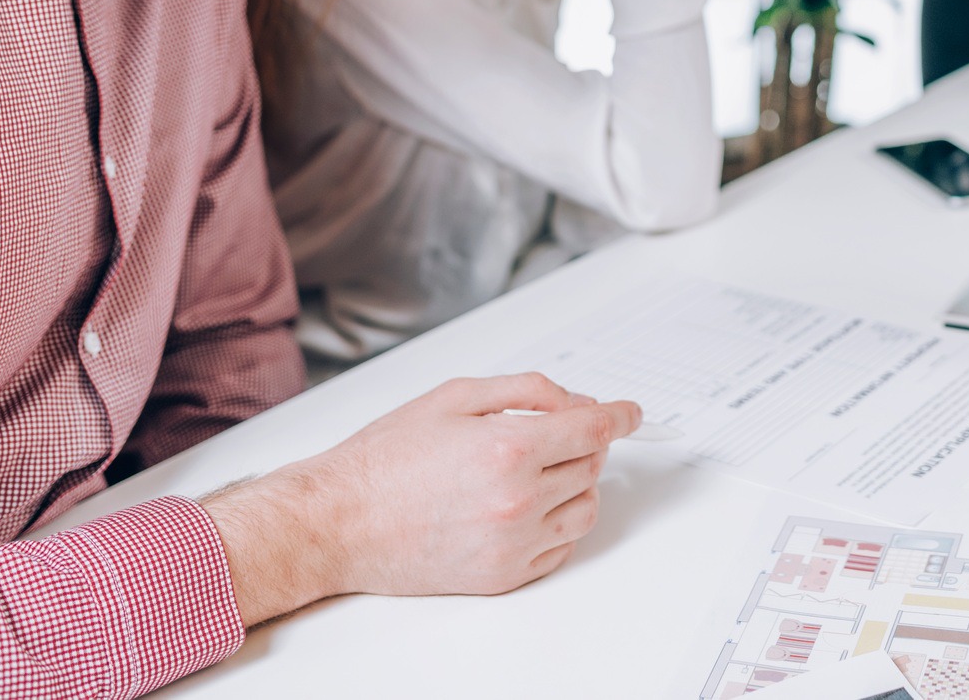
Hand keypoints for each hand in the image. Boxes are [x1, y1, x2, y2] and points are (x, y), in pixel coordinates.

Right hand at [203, 373, 640, 624]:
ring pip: (584, 509)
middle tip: (555, 434)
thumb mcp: (456, 395)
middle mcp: (518, 499)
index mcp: (509, 447)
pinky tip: (525, 506)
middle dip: (584, 443)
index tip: (630, 412)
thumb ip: (527, 391)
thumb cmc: (385, 459)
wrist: (338, 522)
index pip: (596, 430)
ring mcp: (513, 543)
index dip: (619, 415)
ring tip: (536, 470)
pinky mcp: (503, 576)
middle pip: (592, 466)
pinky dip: (556, 524)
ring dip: (575, 484)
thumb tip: (576, 401)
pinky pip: (559, 548)